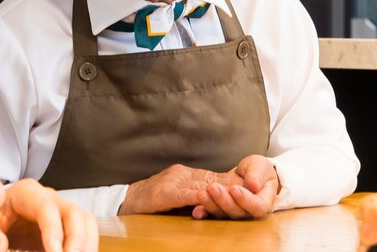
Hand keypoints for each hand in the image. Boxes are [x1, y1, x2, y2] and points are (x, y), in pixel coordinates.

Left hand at [0, 179, 98, 251]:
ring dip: (87, 244)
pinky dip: (88, 246)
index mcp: (25, 193)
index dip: (53, 231)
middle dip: (76, 240)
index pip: (46, 207)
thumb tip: (1, 244)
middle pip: (72, 212)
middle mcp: (48, 197)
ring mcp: (60, 209)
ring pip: (85, 221)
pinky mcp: (68, 225)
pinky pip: (87, 232)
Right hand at [119, 164, 244, 214]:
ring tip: (235, 193)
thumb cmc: (151, 200)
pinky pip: (182, 195)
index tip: (250, 185)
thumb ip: (194, 194)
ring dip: (218, 191)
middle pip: (210, 180)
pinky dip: (196, 196)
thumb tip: (216, 198)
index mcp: (186, 175)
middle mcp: (181, 174)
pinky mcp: (163, 194)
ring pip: (199, 186)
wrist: (126, 200)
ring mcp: (172, 182)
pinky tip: (207, 198)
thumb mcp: (176, 194)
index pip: (212, 178)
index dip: (231, 182)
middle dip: (230, 186)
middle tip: (250, 189)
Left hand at [192, 155, 278, 219]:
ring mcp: (232, 212)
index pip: (256, 207)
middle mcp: (247, 211)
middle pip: (236, 212)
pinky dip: (203, 212)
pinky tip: (195, 211)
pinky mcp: (220, 209)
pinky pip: (211, 213)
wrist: (248, 172)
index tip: (234, 188)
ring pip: (222, 213)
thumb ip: (258, 175)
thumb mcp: (261, 167)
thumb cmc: (258, 170)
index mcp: (262, 202)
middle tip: (212, 187)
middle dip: (223, 200)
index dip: (245, 200)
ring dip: (210, 204)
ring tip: (201, 193)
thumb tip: (253, 185)